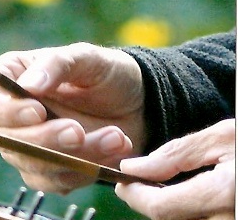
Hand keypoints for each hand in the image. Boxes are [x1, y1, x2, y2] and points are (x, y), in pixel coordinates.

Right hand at [0, 43, 144, 192]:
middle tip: (78, 131)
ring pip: (34, 165)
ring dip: (74, 156)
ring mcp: (30, 146)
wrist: (135, 102)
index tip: (37, 111)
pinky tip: (113, 149)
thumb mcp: (86, 57)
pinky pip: (57, 181)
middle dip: (43, 139)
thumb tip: (28, 85)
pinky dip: (85, 170)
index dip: (2, 112)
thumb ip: (56, 65)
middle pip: (5, 141)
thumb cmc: (104, 73)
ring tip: (114, 137)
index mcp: (10, 81)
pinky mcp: (52, 169)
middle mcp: (13, 118)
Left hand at [115, 119, 234, 219]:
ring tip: (159, 186)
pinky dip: (185, 211)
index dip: (135, 196)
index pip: (161, 207)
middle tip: (139, 183)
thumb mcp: (223, 137)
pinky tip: (184, 196)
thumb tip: (135, 167)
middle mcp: (230, 219)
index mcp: (223, 193)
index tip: (122, 182)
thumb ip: (177, 154)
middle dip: (148, 202)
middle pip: (169, 219)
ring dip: (166, 208)